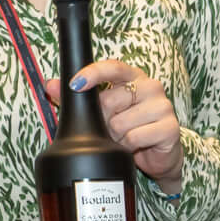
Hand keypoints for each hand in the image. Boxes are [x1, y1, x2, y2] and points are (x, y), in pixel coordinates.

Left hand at [70, 57, 182, 185]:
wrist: (158, 154)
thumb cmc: (130, 127)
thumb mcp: (102, 111)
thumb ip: (78, 97)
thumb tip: (50, 84)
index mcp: (133, 77)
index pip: (112, 67)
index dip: (92, 73)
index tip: (75, 84)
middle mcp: (151, 86)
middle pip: (110, 101)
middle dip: (104, 120)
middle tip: (112, 128)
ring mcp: (163, 106)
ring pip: (121, 122)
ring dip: (117, 136)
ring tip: (124, 137)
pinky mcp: (170, 127)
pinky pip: (134, 137)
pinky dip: (129, 146)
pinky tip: (135, 146)